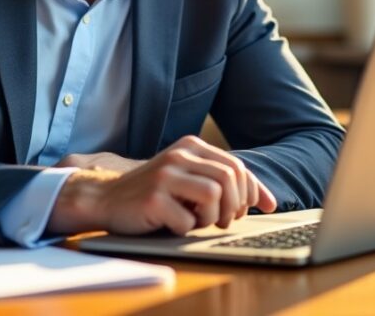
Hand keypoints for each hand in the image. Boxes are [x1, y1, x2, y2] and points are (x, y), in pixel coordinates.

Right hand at [46, 135, 277, 236]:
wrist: (106, 198)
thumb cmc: (155, 193)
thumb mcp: (189, 178)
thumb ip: (223, 183)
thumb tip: (268, 201)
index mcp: (191, 146)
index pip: (237, 167)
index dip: (253, 191)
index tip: (258, 209)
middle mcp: (179, 155)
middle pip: (230, 178)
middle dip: (235, 206)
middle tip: (224, 221)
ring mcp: (165, 175)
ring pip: (214, 195)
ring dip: (213, 217)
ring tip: (200, 222)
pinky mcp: (152, 198)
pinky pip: (187, 220)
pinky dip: (186, 229)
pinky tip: (173, 224)